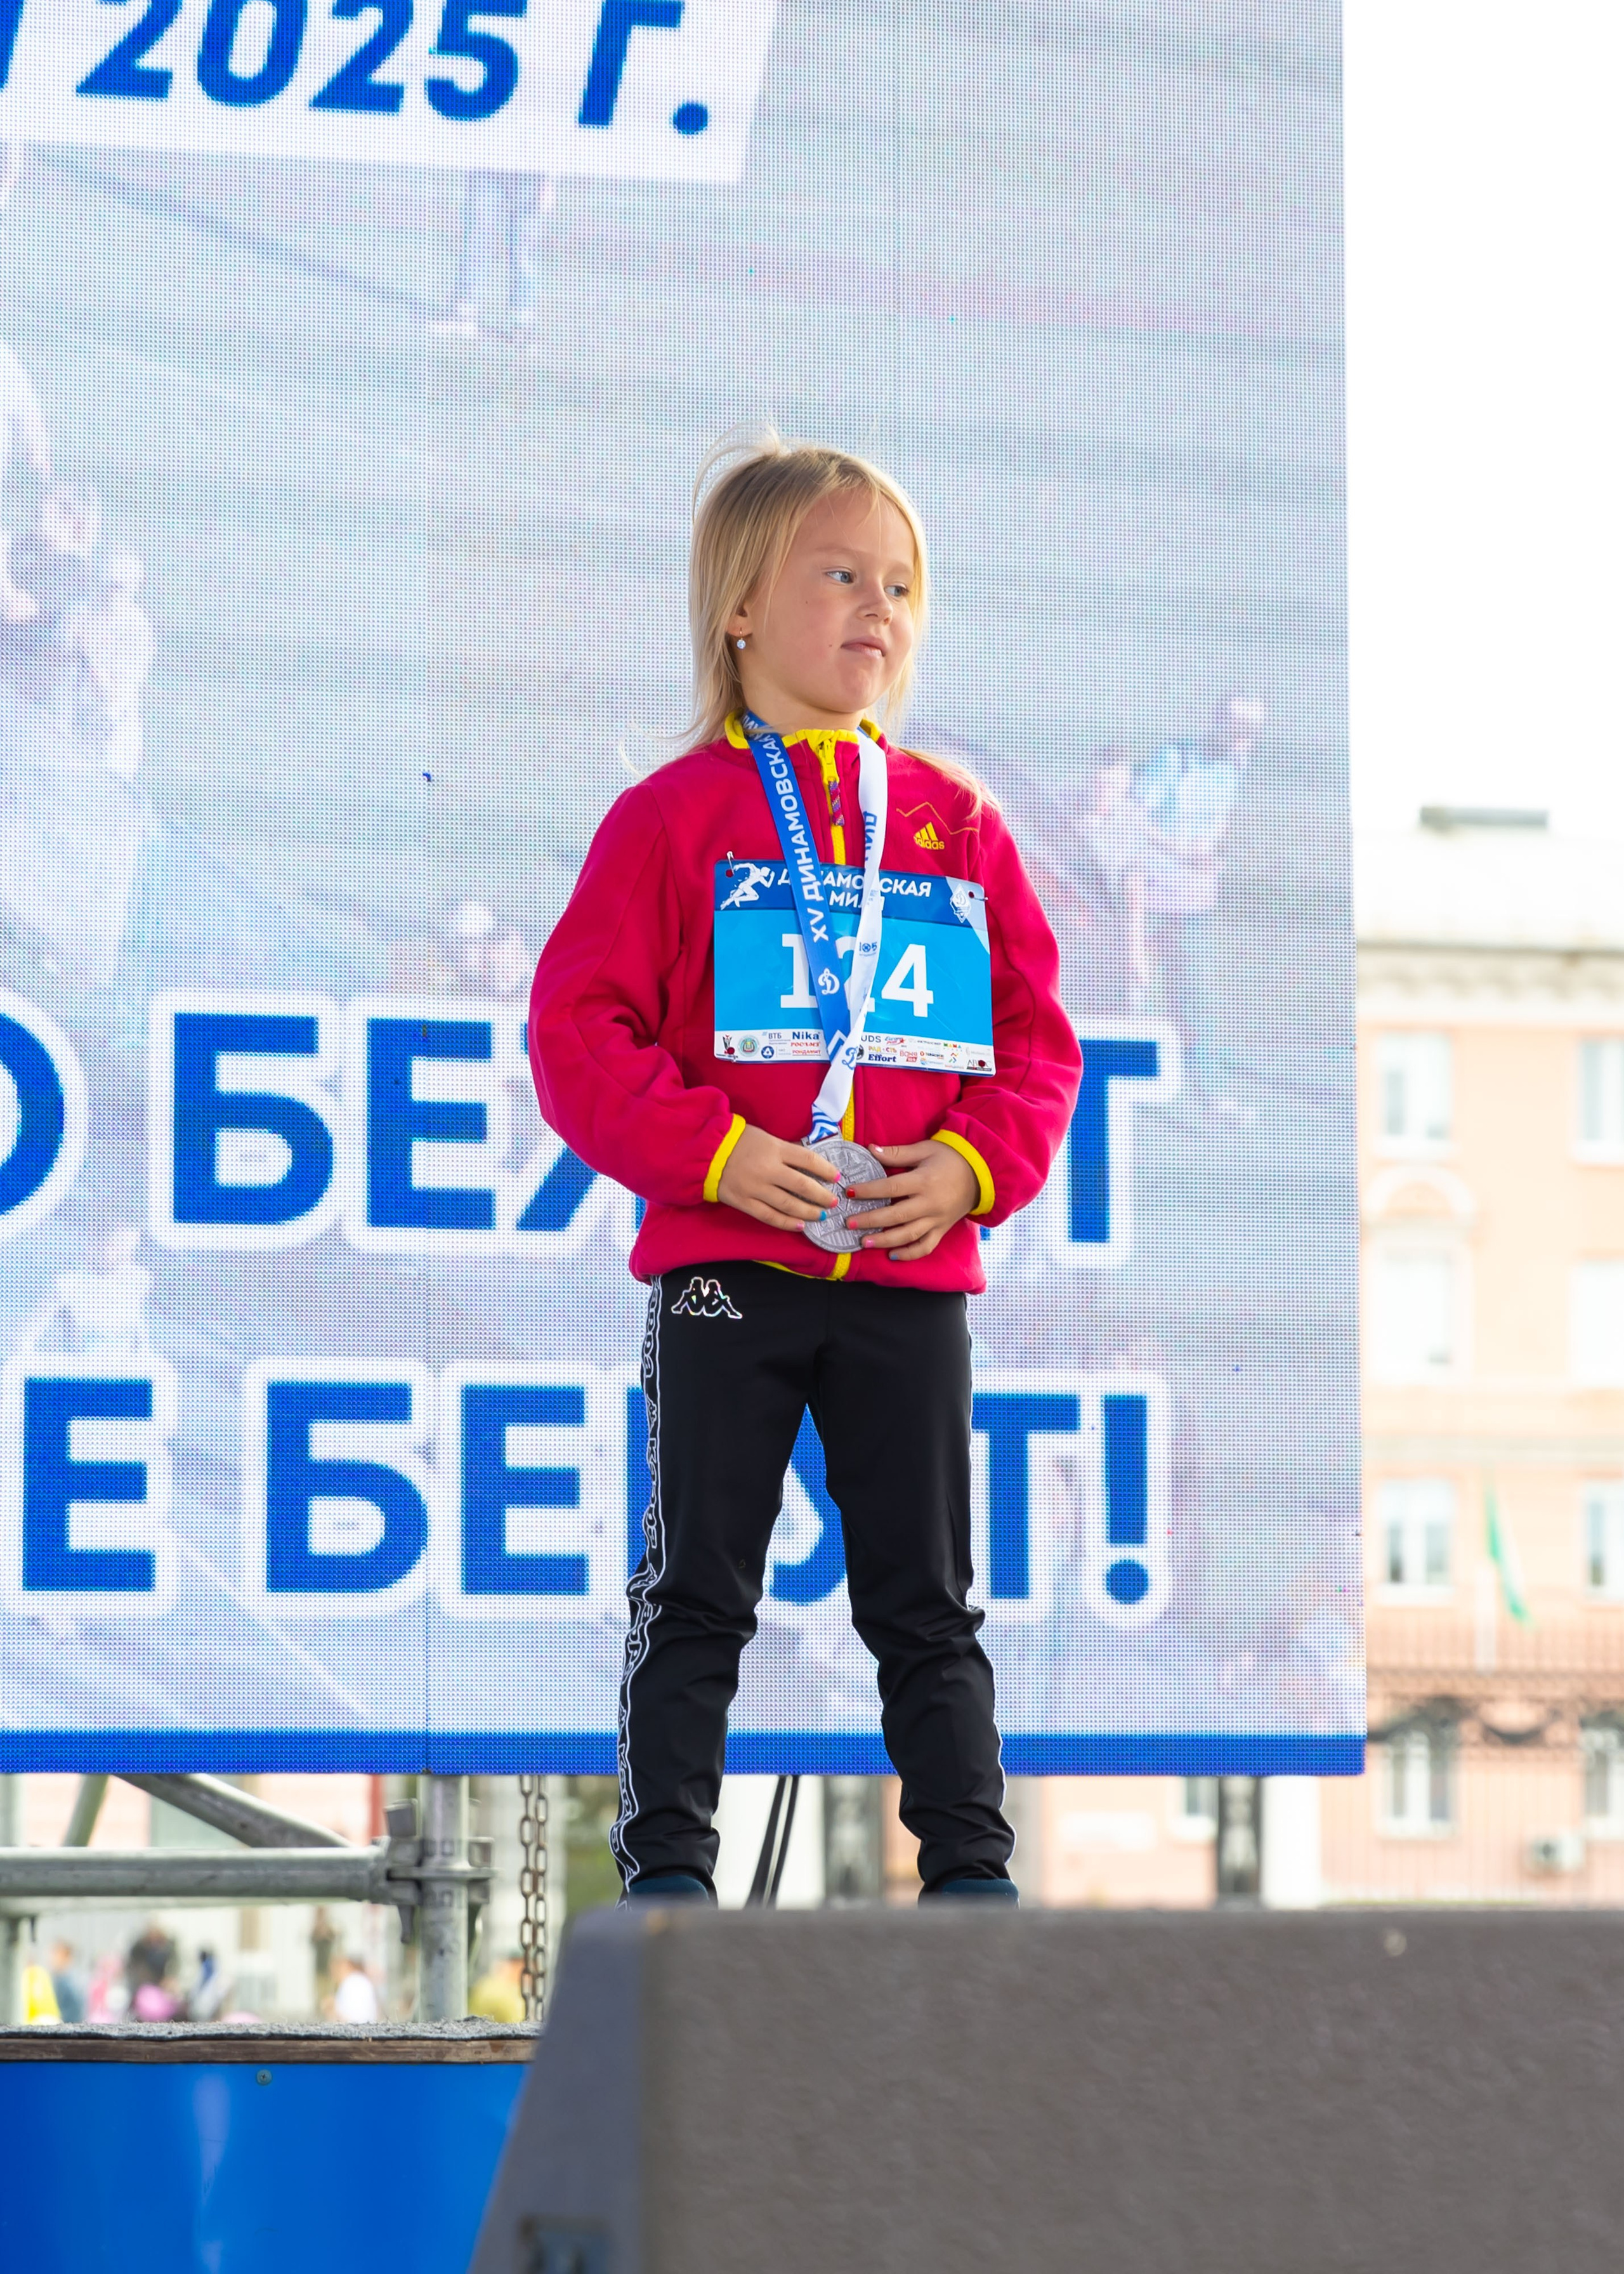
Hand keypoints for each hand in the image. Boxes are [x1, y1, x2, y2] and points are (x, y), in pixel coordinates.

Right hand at [715, 1123, 841, 1231]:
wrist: (706, 1152)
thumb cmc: (738, 1140)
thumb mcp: (766, 1137)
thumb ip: (785, 1151)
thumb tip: (808, 1164)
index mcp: (775, 1149)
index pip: (808, 1160)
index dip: (826, 1169)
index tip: (836, 1177)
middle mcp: (768, 1170)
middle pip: (802, 1185)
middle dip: (822, 1195)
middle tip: (834, 1201)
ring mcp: (756, 1188)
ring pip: (788, 1204)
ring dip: (809, 1211)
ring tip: (822, 1215)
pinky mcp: (745, 1202)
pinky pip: (769, 1216)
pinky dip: (786, 1222)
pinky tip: (800, 1225)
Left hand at [845, 1139, 979, 1261]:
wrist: (982, 1173)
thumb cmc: (951, 1158)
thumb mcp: (925, 1149)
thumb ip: (898, 1153)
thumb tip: (871, 1149)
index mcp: (924, 1181)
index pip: (891, 1187)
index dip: (868, 1190)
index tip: (850, 1192)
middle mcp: (930, 1203)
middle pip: (896, 1215)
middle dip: (870, 1220)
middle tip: (849, 1222)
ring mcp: (937, 1219)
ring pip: (908, 1235)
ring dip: (884, 1241)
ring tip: (863, 1242)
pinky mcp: (943, 1229)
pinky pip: (926, 1246)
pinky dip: (909, 1254)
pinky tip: (892, 1255)